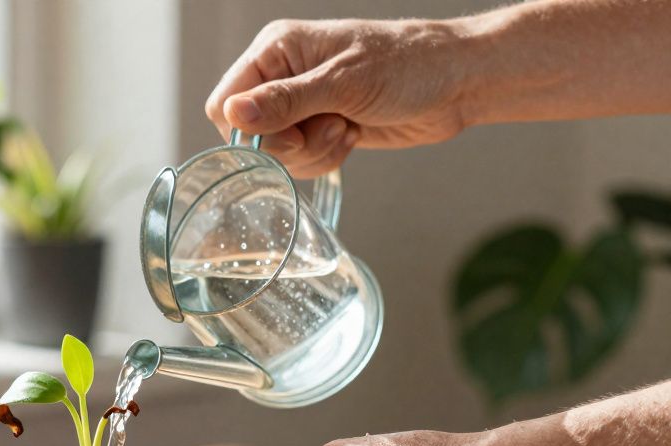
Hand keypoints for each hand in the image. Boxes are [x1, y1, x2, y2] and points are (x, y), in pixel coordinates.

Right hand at [206, 18, 471, 176]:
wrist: (456, 82)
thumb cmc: (408, 65)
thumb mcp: (344, 82)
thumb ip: (286, 101)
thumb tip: (234, 114)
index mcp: (277, 50)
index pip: (226, 102)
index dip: (249, 129)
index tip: (290, 133)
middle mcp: (282, 76)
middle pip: (248, 133)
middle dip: (288, 145)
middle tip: (329, 128)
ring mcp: (300, 103)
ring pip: (275, 152)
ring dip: (311, 152)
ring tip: (345, 128)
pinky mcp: (317, 127)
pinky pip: (299, 160)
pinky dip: (323, 158)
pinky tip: (351, 135)